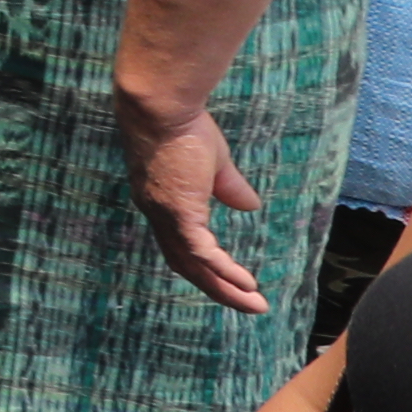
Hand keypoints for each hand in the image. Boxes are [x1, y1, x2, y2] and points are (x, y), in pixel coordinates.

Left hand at [116, 88, 271, 315]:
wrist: (163, 107)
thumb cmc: (184, 126)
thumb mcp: (213, 163)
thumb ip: (228, 187)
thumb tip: (250, 205)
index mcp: (161, 202)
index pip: (179, 244)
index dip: (202, 265)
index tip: (227, 280)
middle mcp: (157, 214)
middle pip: (184, 263)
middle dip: (215, 287)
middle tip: (245, 304)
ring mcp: (165, 215)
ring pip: (193, 264)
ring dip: (224, 288)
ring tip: (253, 304)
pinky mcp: (178, 211)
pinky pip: (201, 252)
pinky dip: (223, 271)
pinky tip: (245, 285)